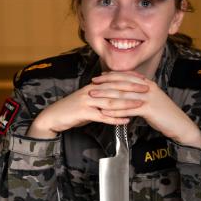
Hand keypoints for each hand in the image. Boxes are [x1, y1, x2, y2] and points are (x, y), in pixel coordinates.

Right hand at [27, 81, 148, 138]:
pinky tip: (125, 121)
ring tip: (140, 105)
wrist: (53, 117)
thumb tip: (115, 99)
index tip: (144, 79)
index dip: (129, 79)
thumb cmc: (72, 110)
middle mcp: (91, 91)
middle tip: (147, 89)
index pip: (114, 79)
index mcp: (94, 86)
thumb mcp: (88, 101)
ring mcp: (87, 101)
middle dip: (132, 88)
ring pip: (110, 102)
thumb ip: (101, 98)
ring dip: (127, 103)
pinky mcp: (83, 113)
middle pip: (115, 88)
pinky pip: (102, 116)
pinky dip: (115, 119)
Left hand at [89, 71, 200, 147]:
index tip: (99, 77)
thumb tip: (126, 93)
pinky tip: (105, 113)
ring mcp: (147, 97)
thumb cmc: (164, 114)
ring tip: (93, 98)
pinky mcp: (148, 109)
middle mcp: (146, 87)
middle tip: (91, 86)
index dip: (111, 76)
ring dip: (106, 97)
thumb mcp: (151, 99)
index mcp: (146, 83)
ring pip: (122, 96)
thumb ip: (139, 94)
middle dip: (104, 84)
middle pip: (121, 84)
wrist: (179, 123)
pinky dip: (115, 111)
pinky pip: (128, 109)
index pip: (125, 76)